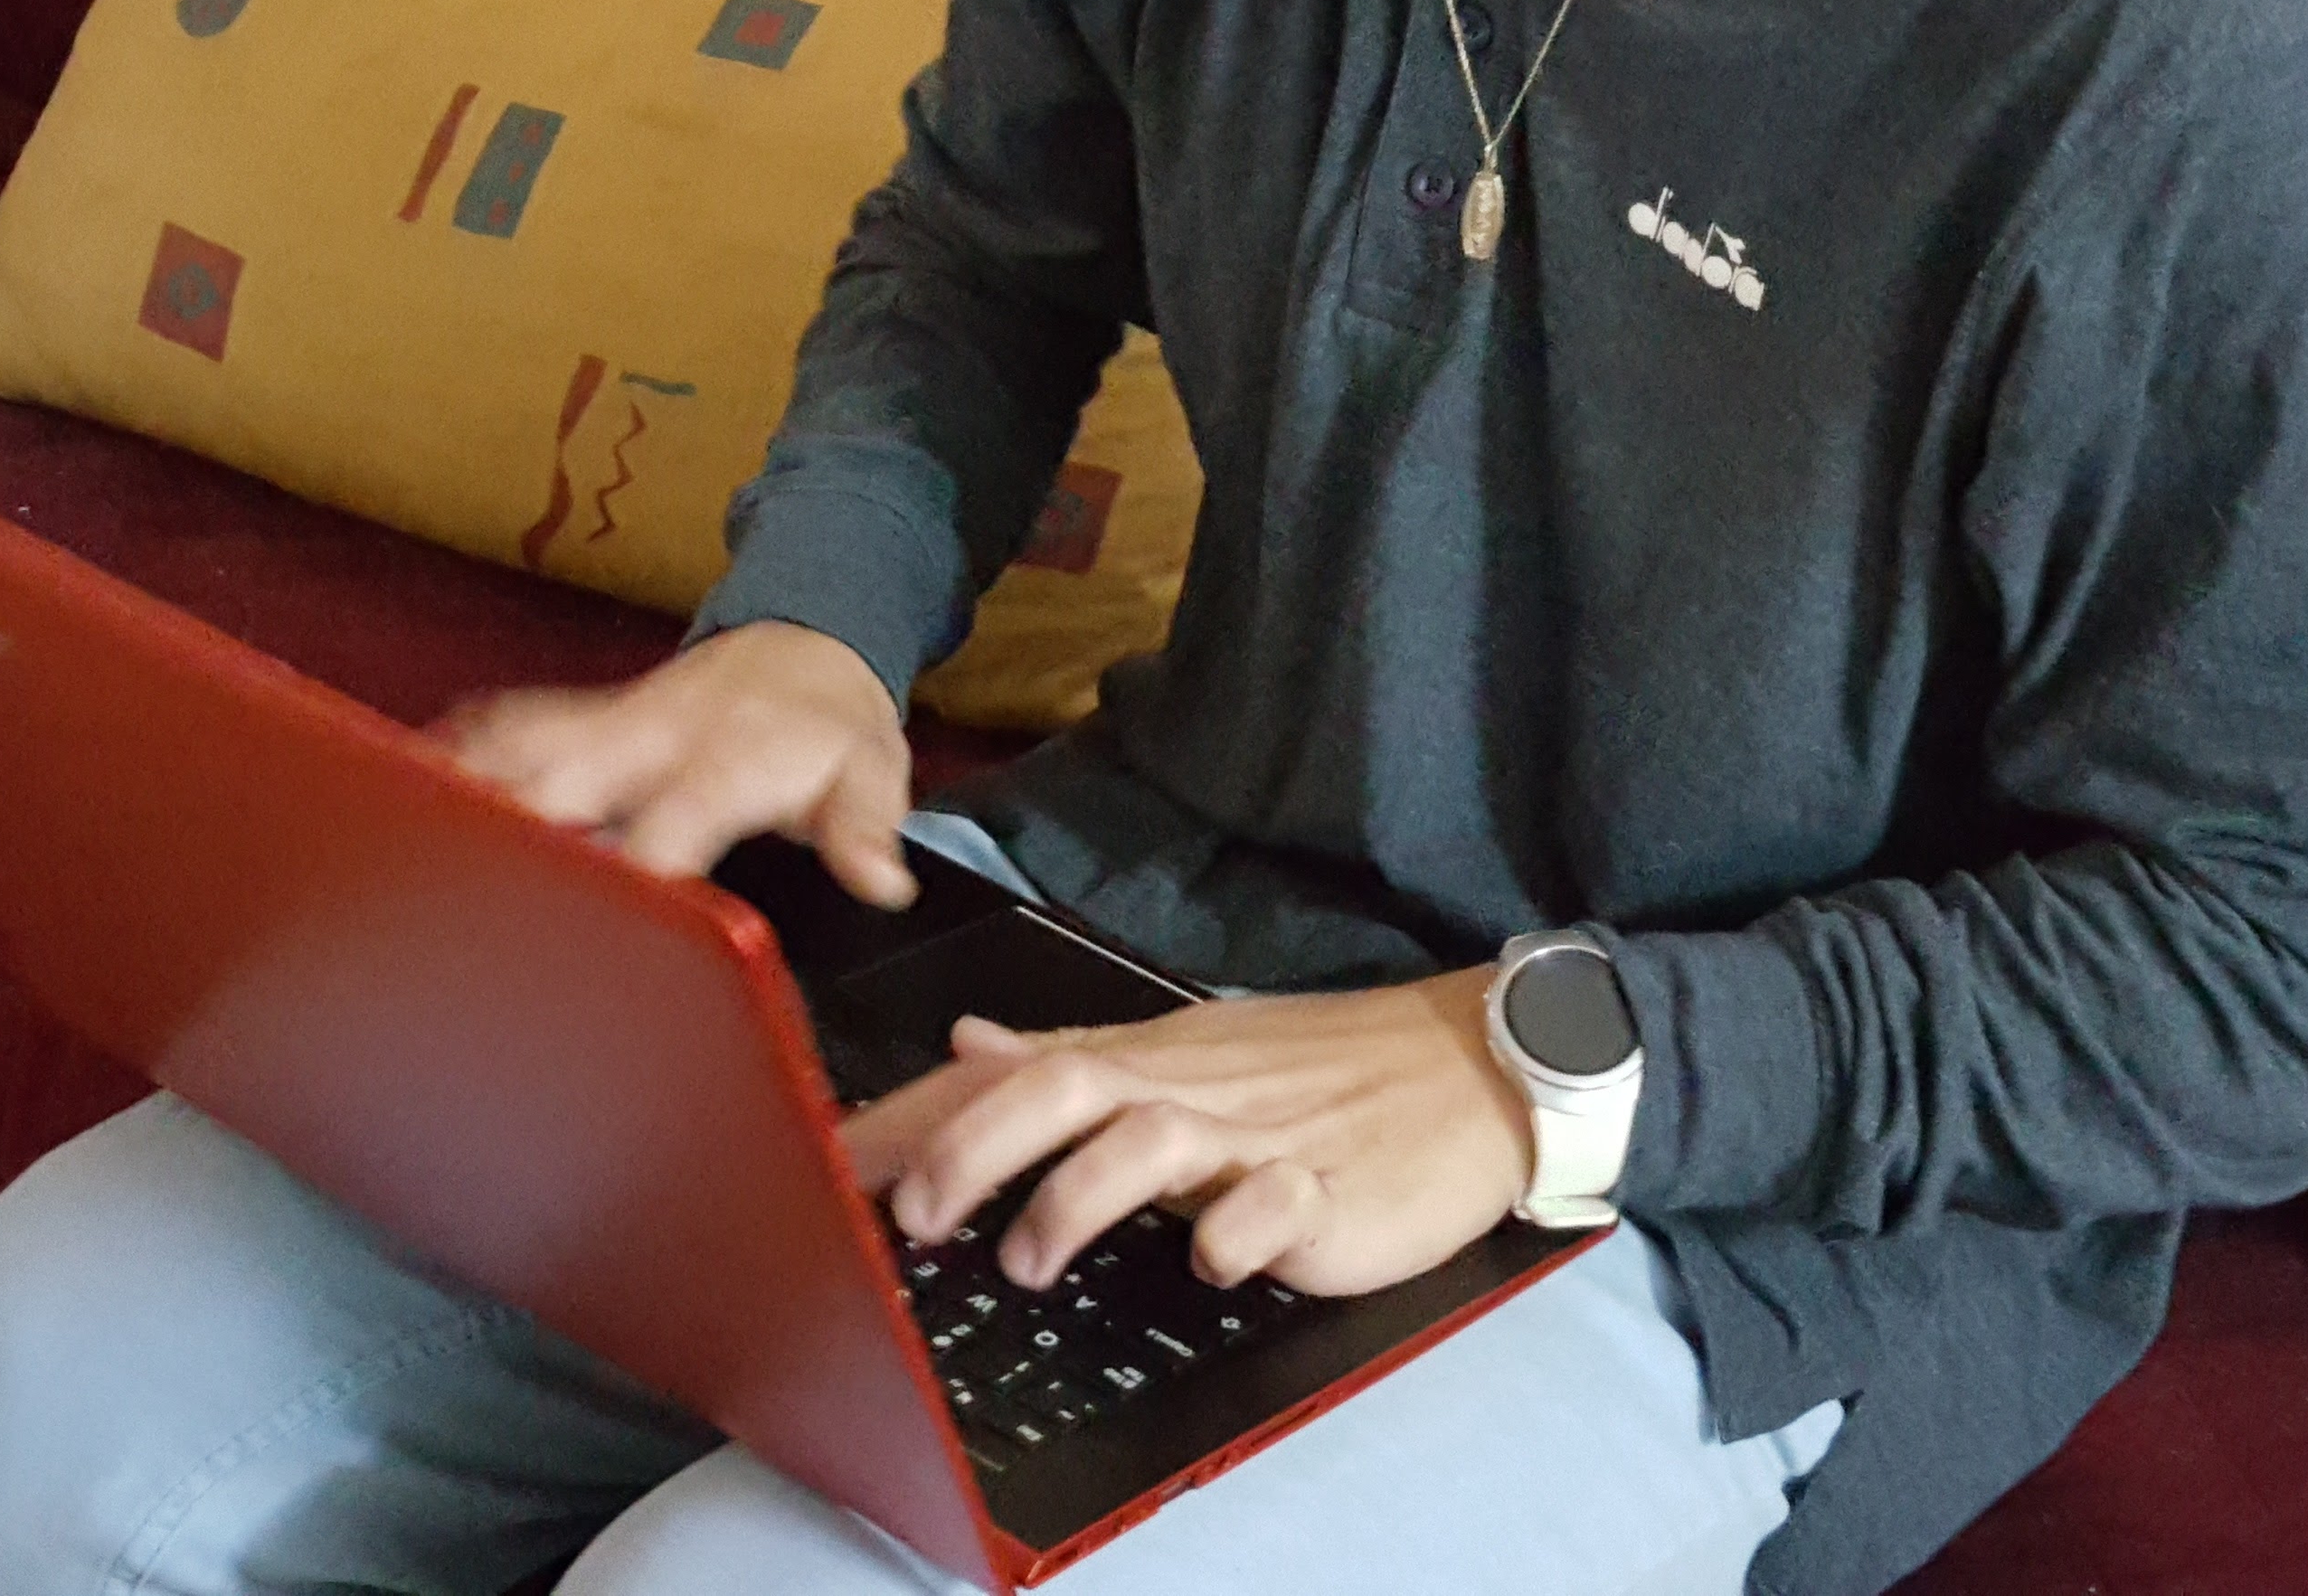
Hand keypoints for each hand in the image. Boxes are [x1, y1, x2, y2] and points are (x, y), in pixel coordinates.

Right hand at [438, 620, 918, 909]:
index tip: (606, 921)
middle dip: (517, 835)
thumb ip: (864, 827)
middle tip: (466, 900)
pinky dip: (461, 751)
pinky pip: (512, 726)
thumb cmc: (829, 726)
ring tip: (399, 836)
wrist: (807, 642)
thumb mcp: (872, 772)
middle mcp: (656, 736)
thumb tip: (880, 880)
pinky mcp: (585, 718)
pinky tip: (406, 781)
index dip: (638, 871)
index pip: (673, 820)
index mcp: (728, 758)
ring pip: (523, 750)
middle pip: (567, 782)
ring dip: (468, 790)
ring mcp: (612, 722)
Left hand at [841, 969, 1534, 1301]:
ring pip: (1151, 1142)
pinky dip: (1234, 1232)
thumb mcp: (1188, 1053)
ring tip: (1029, 1258)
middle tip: (916, 1215)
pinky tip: (1211, 1260)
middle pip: (1065, 1087)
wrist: (1475, 1065)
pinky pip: (1274, 1207)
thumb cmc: (1325, 1072)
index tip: (832, 1161)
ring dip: (1075, 1196)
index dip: (921, 1116)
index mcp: (1153, 1061)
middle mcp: (1192, 1092)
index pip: (1015, 1071)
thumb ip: (1073, 1058)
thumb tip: (966, 1046)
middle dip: (976, 1146)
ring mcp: (1261, 1140)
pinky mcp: (1330, 1191)